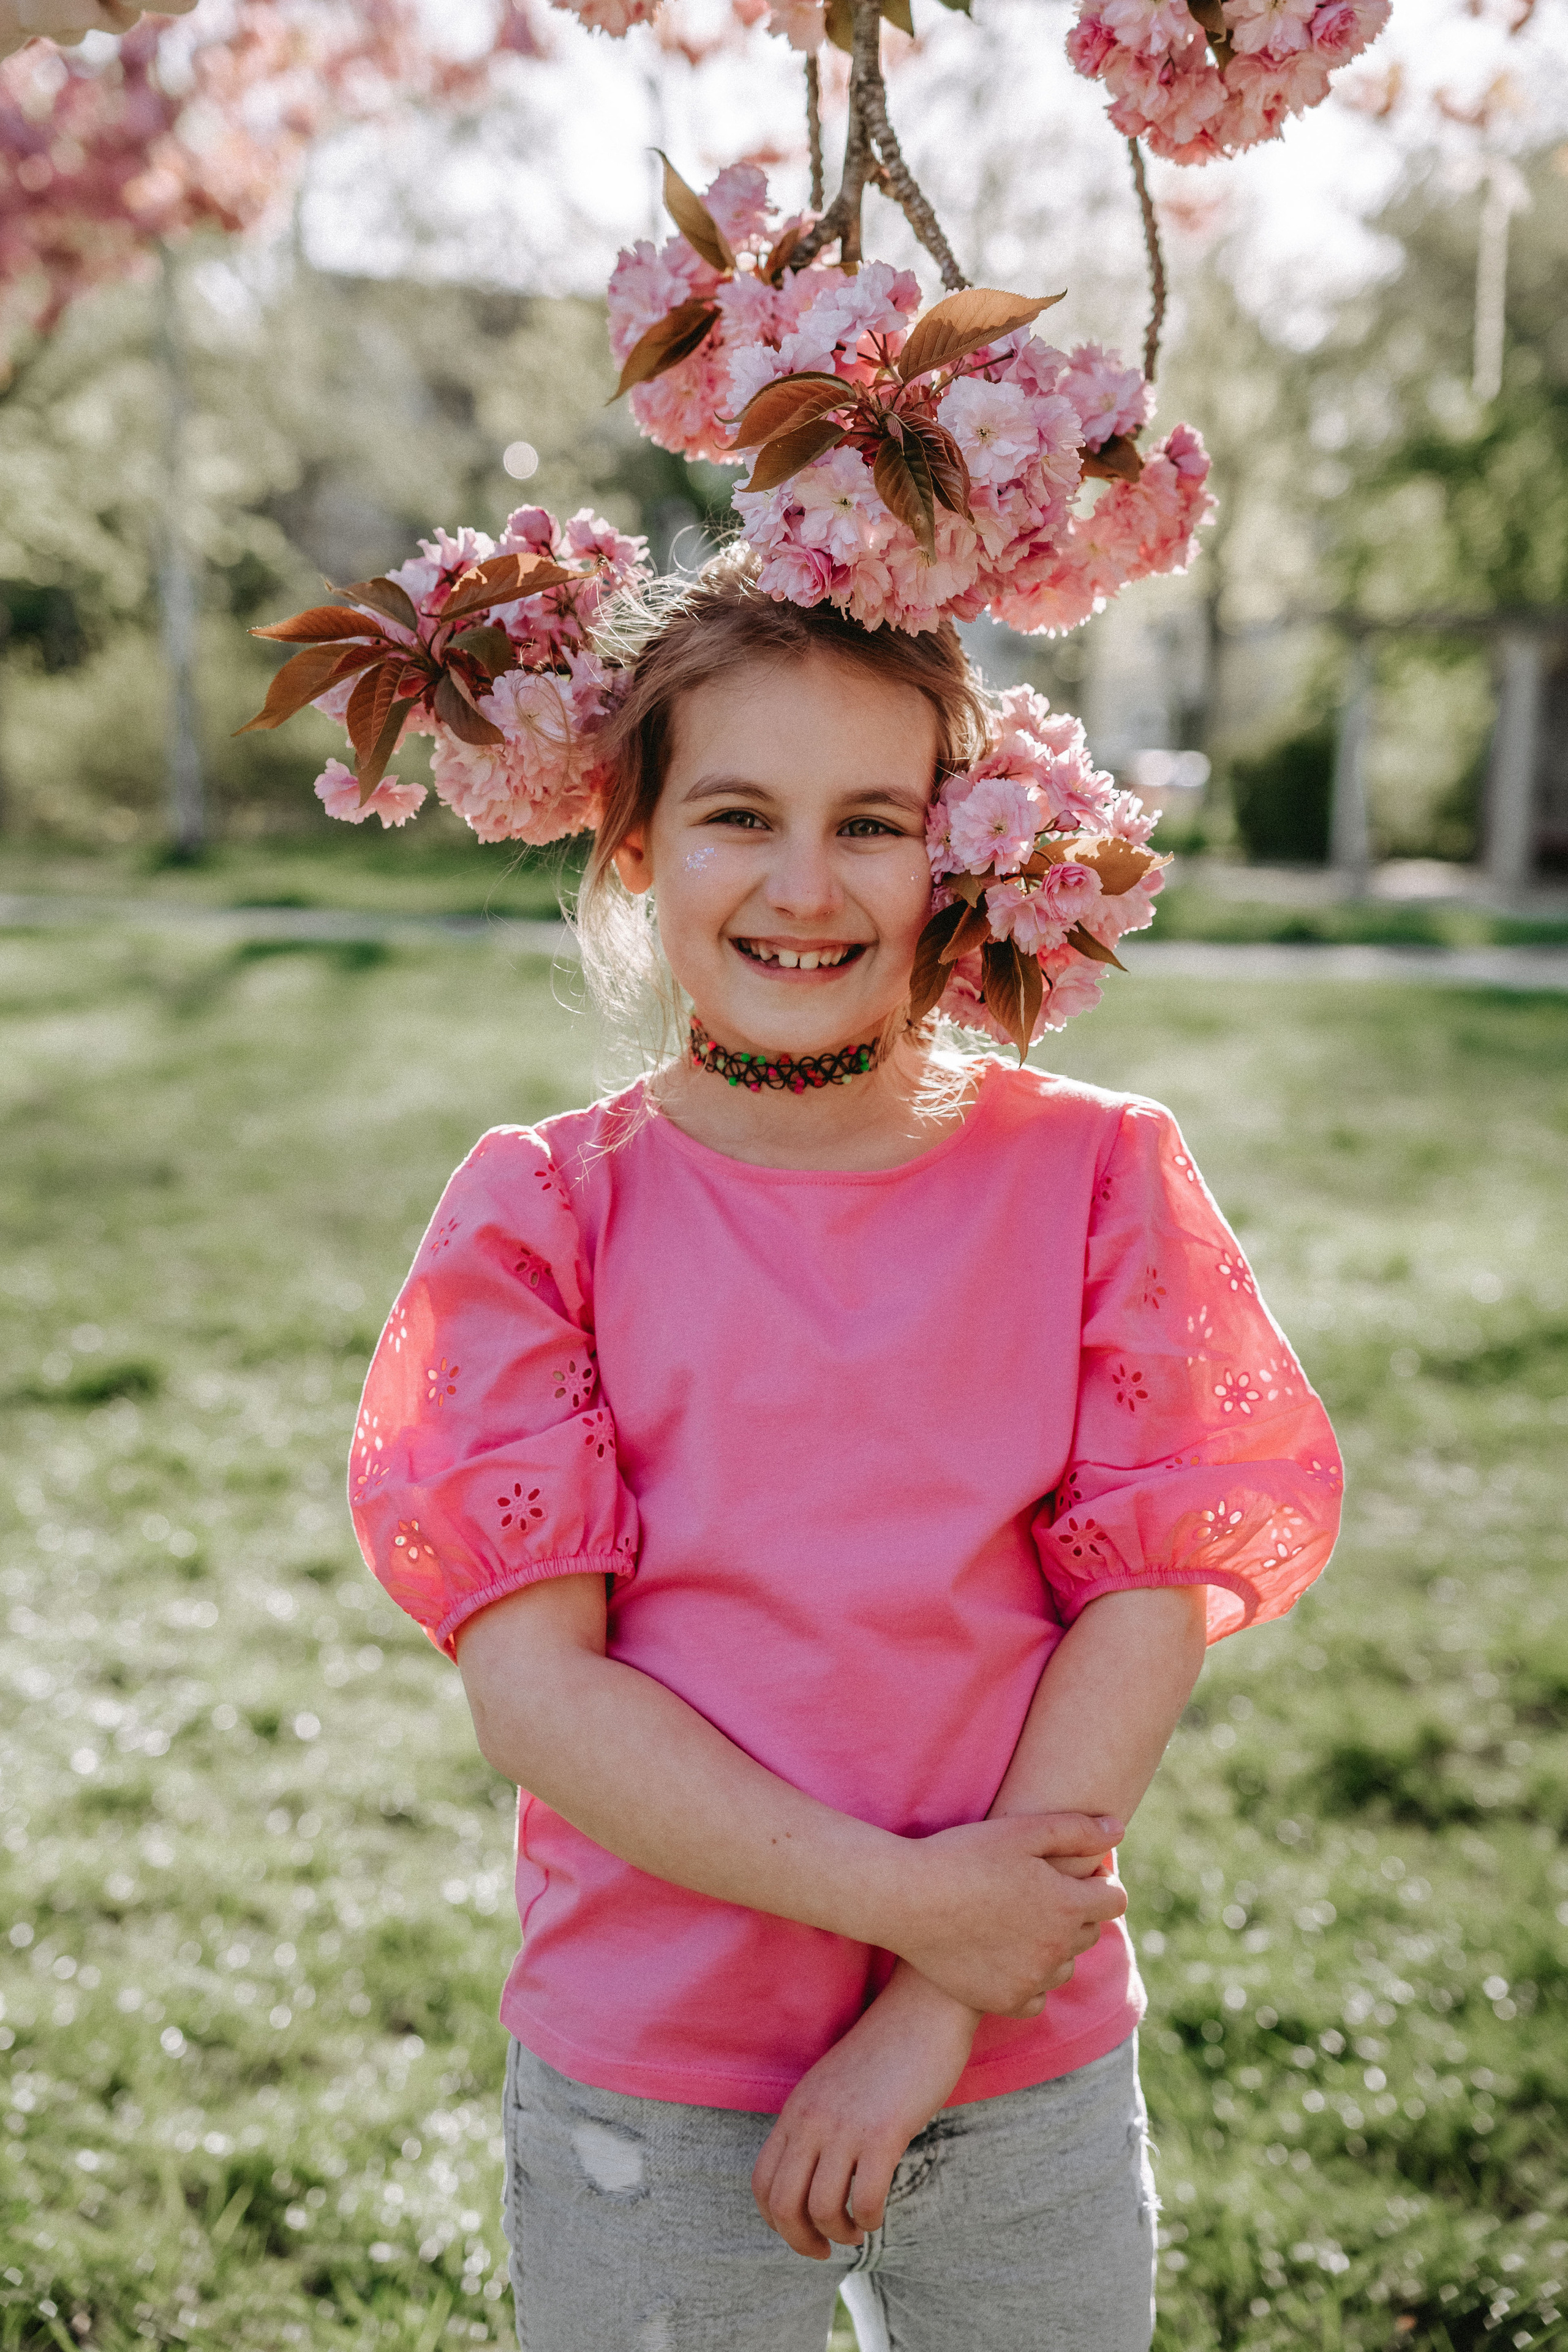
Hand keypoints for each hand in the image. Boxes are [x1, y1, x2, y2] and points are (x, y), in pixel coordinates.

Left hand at [752, 1966, 979, 2260]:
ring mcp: (845, 2126)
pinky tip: (878, 2214)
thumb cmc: (886, 2051)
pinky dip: (869, 2219)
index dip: (775, 2221)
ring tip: (857, 2230)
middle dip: (800, 2240)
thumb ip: (819, 2125)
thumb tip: (817, 2177)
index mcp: (797, 2109)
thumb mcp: (834, 2086)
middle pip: (783, 2204)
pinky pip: (865, 2199)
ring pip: (821, 2208)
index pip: (762, 2181)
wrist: (923, 2009)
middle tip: (824, 2249)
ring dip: (838, 2233)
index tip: (801, 2232)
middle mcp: (812, 2120)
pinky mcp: (883, 2132)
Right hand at [885, 1811, 1125, 2017]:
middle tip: (1038, 1891)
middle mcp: (1057, 1949)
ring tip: (1018, 1921)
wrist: (907, 1900)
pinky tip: (1006, 1956)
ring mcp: (1031, 1979)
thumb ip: (1077, 1830)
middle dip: (1075, 1911)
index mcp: (1067, 1904)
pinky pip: (1036, 1998)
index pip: (1114, 1900)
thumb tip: (1118, 1829)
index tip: (1075, 1873)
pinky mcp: (1003, 2001)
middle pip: (1089, 1932)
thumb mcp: (1021, 1831)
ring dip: (1054, 1946)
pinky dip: (1029, 1980)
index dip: (1099, 1882)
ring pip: (1064, 1966)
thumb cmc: (964, 1856)